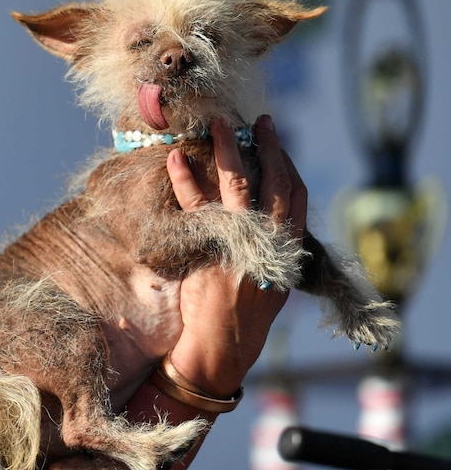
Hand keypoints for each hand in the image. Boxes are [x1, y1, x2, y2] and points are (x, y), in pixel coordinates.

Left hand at [165, 114, 306, 397]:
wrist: (221, 349)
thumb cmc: (244, 316)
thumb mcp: (273, 281)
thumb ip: (273, 246)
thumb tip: (264, 212)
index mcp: (290, 248)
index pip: (294, 194)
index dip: (286, 162)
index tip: (275, 139)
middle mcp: (271, 242)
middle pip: (273, 182)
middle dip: (266, 146)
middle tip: (258, 121)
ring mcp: (241, 244)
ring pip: (238, 185)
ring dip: (227, 150)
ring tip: (217, 124)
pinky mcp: (210, 250)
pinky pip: (194, 205)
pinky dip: (183, 178)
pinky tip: (175, 157)